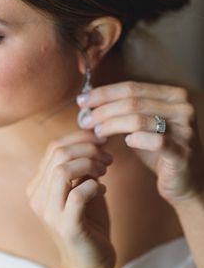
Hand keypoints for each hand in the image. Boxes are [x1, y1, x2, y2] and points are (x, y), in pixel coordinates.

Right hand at [27, 130, 114, 267]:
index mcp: (38, 186)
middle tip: (108, 157)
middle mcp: (37, 197)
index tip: (102, 140)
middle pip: (57, 154)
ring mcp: (49, 212)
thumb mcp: (81, 190)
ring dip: (90, 164)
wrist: (88, 263)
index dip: (80, 138)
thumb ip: (81, 170)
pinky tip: (103, 190)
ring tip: (105, 171)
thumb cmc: (88, 225)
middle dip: (88, 149)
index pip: (53, 148)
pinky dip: (95, 186)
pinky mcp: (65, 226)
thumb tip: (93, 142)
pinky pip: (78, 194)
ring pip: (63, 171)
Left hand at [80, 81, 203, 204]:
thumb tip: (88, 102)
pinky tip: (126, 142)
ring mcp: (185, 130)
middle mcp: (183, 108)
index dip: (103, 93)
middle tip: (85, 120)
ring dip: (112, 125)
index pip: (131, 87)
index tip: (81, 101)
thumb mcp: (140, 125)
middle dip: (103, 110)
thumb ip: (122, 111)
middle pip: (132, 102)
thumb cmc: (158, 150)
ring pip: (139, 120)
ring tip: (97, 132)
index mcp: (174, 95)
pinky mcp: (182, 152)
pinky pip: (155, 141)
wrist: (183, 180)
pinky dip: (135, 140)